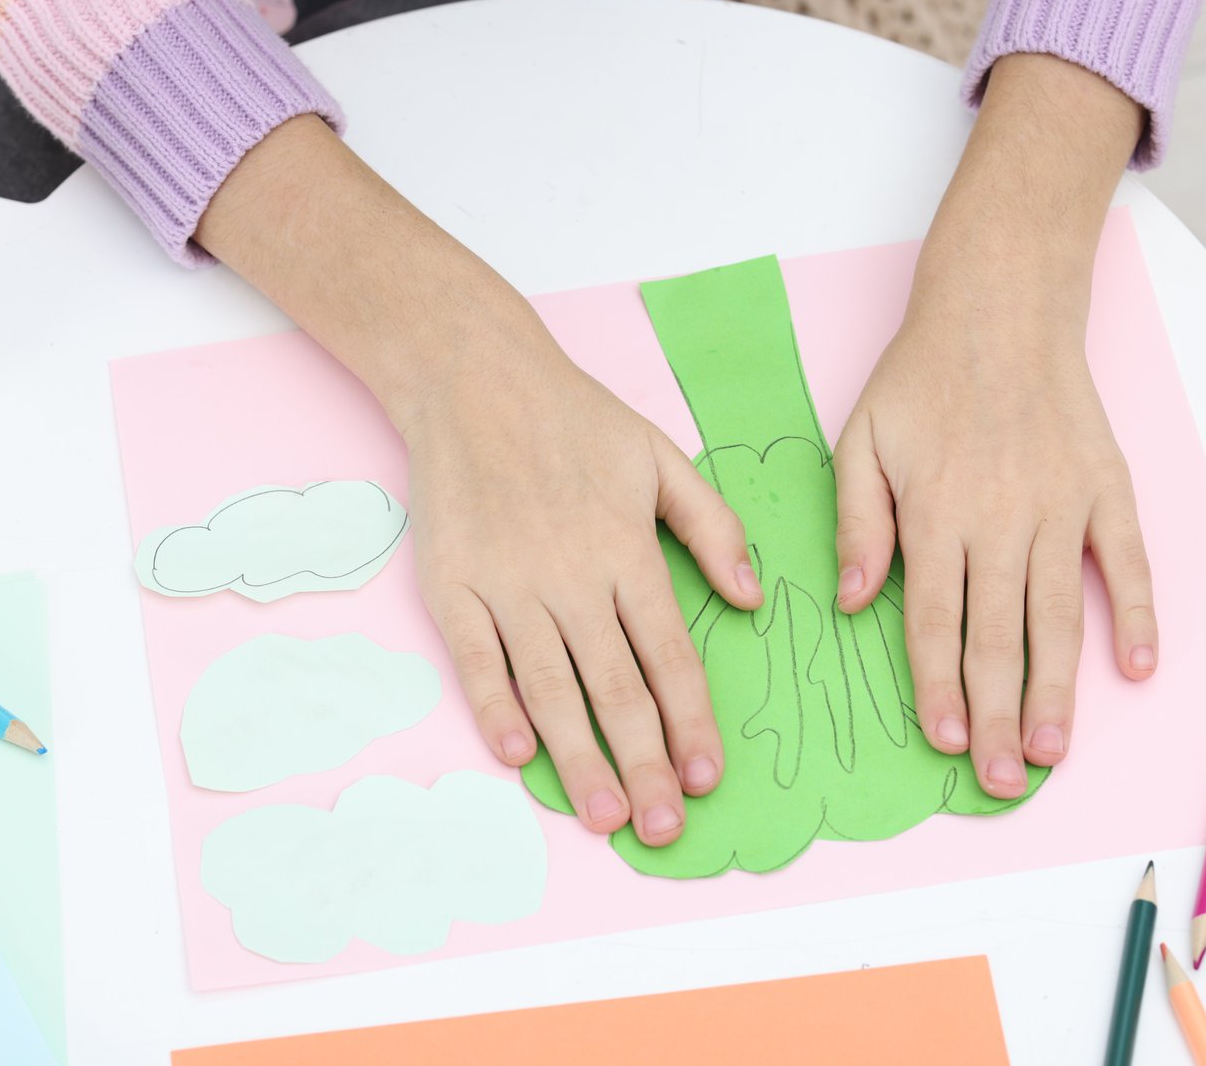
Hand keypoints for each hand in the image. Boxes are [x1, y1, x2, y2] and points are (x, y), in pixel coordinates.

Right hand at [402, 329, 762, 844]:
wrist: (473, 378)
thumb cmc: (572, 418)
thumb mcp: (661, 456)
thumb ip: (713, 528)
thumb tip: (753, 599)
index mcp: (627, 549)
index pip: (669, 655)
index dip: (691, 722)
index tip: (707, 776)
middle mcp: (571, 576)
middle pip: (615, 688)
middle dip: (644, 764)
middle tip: (662, 827)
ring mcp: (507, 582)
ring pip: (549, 687)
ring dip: (579, 757)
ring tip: (604, 816)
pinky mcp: (452, 583)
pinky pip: (475, 658)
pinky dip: (494, 708)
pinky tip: (518, 756)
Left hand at [828, 53, 1157, 797]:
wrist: (998, 307)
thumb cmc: (918, 379)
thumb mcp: (859, 442)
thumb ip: (857, 523)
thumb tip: (851, 601)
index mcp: (935, 514)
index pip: (933, 621)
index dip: (937, 687)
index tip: (944, 742)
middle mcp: (1000, 520)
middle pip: (996, 636)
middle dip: (997, 715)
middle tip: (1003, 781)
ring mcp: (1060, 507)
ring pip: (1059, 616)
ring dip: (1058, 688)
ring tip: (1054, 751)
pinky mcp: (1104, 489)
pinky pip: (1127, 562)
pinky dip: (1139, 614)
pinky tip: (1138, 668)